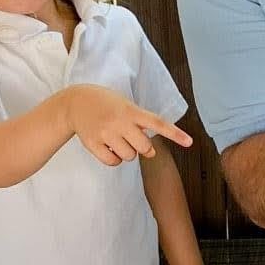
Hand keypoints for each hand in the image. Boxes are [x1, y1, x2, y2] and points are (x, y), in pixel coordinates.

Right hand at [65, 84, 192, 166]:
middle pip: (144, 148)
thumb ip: (141, 125)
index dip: (175, 134)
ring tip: (116, 139)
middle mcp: (119, 121)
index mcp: (131, 110)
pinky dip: (114, 159)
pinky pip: (113, 162)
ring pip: (129, 156)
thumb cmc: (106, 104)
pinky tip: (108, 147)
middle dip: (142, 147)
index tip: (190, 142)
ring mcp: (105, 133)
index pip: (157, 123)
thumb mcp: (126, 106)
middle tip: (131, 138)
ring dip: (127, 152)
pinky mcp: (92, 143)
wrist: (74, 102)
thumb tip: (152, 153)